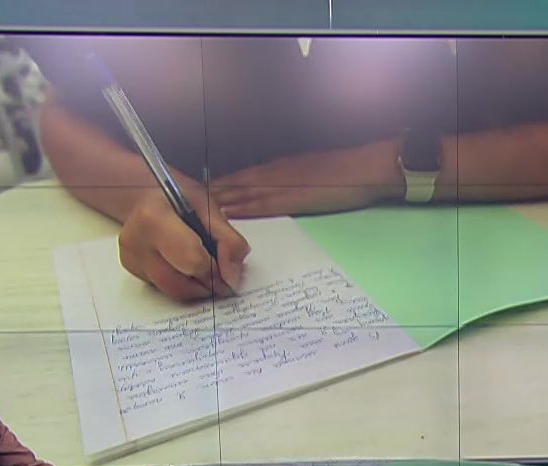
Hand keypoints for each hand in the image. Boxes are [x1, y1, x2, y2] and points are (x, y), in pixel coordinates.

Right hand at [118, 187, 250, 302]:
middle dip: (207, 283)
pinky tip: (184, 264)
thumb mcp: (209, 207)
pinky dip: (182, 283)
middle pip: (181, 283)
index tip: (230, 273)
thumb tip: (232, 275)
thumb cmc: (178, 198)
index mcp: (154, 218)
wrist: (147, 196)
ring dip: (196, 287)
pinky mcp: (132, 270)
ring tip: (204, 268)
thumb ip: (228, 241)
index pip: (192, 261)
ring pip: (174, 291)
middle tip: (221, 274)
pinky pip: (165, 288)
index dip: (217, 272)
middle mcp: (136, 241)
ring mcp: (131, 258)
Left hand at [210, 142, 402, 218]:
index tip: (196, 194)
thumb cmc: (342, 171)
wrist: (364, 168)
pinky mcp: (289, 199)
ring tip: (193, 211)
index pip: (239, 178)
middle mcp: (272, 174)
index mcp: (276, 168)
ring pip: (239, 193)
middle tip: (183, 203)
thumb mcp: (308, 171)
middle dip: (208, 195)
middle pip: (232, 185)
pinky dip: (239, 210)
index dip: (217, 186)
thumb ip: (287, 181)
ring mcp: (279, 185)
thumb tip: (273, 192)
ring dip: (216, 203)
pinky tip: (224, 216)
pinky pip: (259, 205)